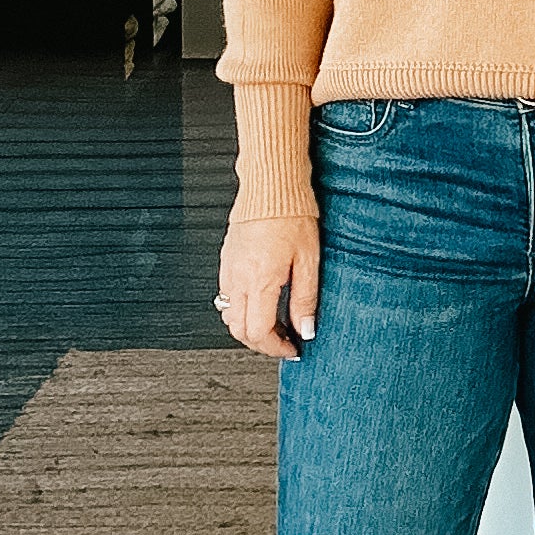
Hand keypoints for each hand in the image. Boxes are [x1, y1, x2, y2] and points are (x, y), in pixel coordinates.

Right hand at [218, 214, 320, 360]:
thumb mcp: (308, 261)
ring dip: (250, 328)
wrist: (271, 185)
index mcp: (259, 280)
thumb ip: (305, 299)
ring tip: (276, 324)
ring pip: (229, 316)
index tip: (292, 349)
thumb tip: (305, 329)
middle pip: (239, 330)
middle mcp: (238, 277)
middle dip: (261, 343)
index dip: (276, 348)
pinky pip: (227, 296)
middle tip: (285, 341)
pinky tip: (262, 302)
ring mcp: (228, 269)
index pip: (259, 332)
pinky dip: (242, 309)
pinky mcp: (226, 260)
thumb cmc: (292, 215)